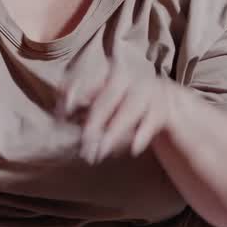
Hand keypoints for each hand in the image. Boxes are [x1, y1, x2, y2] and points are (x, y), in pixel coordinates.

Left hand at [57, 58, 191, 163]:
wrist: (167, 104)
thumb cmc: (126, 107)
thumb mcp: (105, 106)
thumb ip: (84, 109)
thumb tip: (59, 118)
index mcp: (109, 75)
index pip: (88, 81)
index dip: (74, 95)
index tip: (62, 113)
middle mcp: (129, 79)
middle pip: (108, 98)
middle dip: (93, 122)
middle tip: (83, 143)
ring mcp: (148, 91)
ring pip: (129, 110)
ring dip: (114, 132)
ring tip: (101, 152)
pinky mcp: (164, 108)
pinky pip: (152, 120)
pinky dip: (142, 134)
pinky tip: (134, 149)